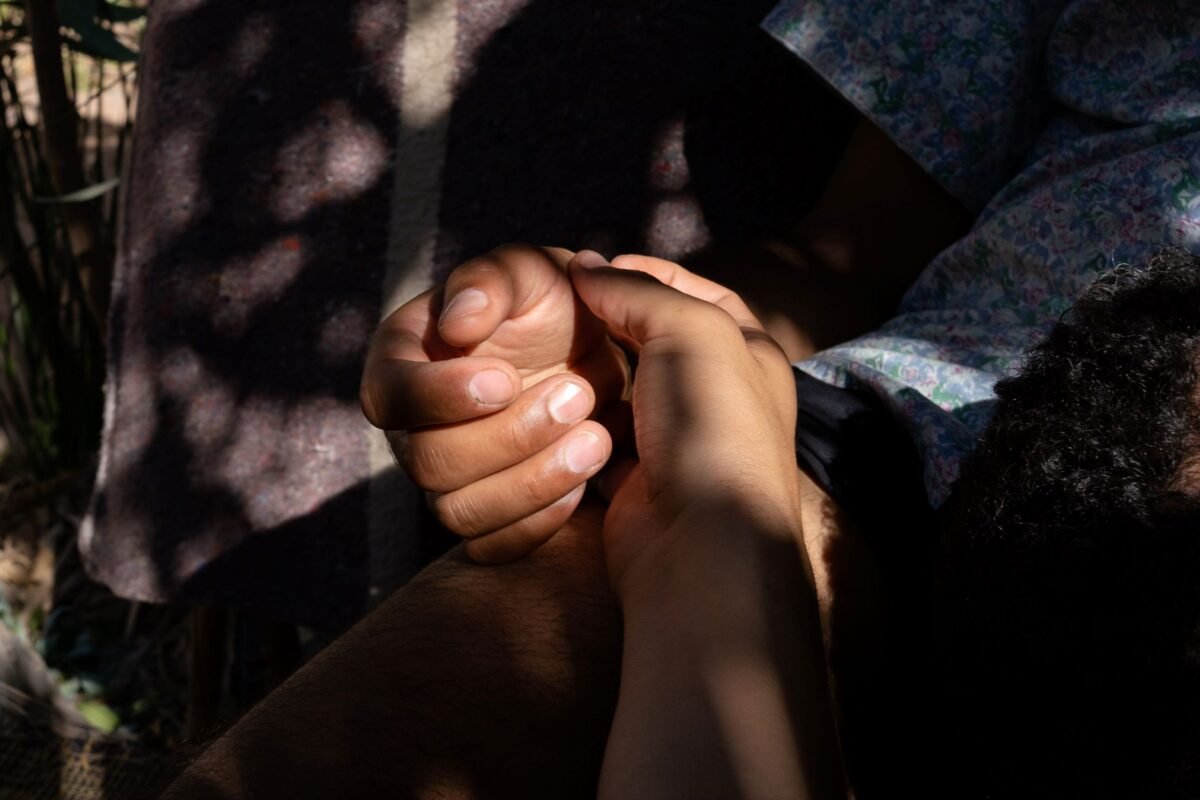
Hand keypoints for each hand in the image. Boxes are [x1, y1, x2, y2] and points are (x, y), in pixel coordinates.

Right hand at [360, 244, 627, 562]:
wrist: (603, 361)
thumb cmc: (558, 304)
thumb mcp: (534, 271)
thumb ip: (493, 281)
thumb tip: (456, 323)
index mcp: (405, 360)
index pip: (388, 396)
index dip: (440, 395)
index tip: (505, 378)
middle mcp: (414, 427)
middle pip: (428, 462)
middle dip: (508, 435)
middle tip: (577, 395)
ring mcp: (448, 481)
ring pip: (459, 512)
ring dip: (533, 480)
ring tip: (597, 439)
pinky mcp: (488, 519)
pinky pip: (493, 547)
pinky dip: (540, 522)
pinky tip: (587, 485)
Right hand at [568, 253, 802, 601]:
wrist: (702, 543)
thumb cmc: (711, 425)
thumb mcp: (689, 330)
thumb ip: (637, 291)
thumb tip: (586, 263)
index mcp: (749, 353)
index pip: (700, 295)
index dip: (649, 274)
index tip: (594, 266)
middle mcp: (718, 397)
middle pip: (655, 343)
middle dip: (611, 324)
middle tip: (560, 308)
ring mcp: (677, 444)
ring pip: (623, 395)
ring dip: (588, 376)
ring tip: (545, 352)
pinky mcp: (638, 485)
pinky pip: (600, 442)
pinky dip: (577, 426)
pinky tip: (549, 406)